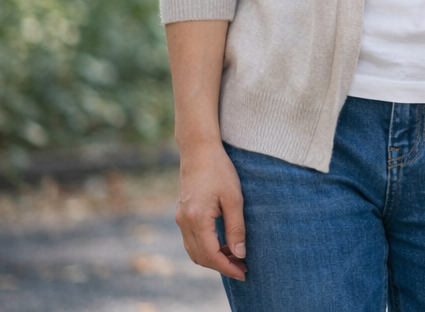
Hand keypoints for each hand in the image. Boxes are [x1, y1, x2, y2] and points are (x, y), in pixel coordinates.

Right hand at [175, 140, 246, 280]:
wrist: (199, 151)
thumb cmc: (220, 170)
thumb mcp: (234, 198)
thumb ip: (236, 227)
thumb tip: (240, 253)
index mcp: (198, 219)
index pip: (211, 255)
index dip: (228, 267)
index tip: (244, 272)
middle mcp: (184, 222)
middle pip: (201, 257)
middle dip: (221, 266)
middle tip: (242, 267)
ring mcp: (180, 219)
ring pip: (194, 251)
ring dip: (213, 259)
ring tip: (235, 258)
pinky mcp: (181, 214)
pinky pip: (191, 240)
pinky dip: (205, 248)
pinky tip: (222, 244)